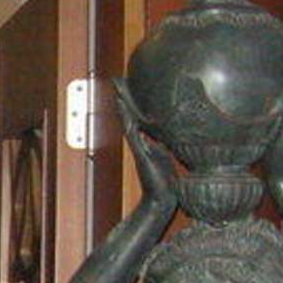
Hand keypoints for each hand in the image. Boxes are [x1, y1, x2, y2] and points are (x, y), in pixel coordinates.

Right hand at [114, 79, 176, 209]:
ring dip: (124, 109)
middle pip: (129, 117)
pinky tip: (127, 115)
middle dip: (124, 100)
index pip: (138, 119)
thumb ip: (162, 147)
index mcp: (146, 143)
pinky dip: (129, 124)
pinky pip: (134, 136)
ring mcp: (139, 149)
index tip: (126, 89)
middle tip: (117, 83)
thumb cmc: (164, 182)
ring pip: (129, 124)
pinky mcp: (141, 155)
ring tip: (118, 93)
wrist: (161, 199)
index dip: (132, 104)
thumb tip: (161, 138)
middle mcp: (140, 143)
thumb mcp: (165, 158)